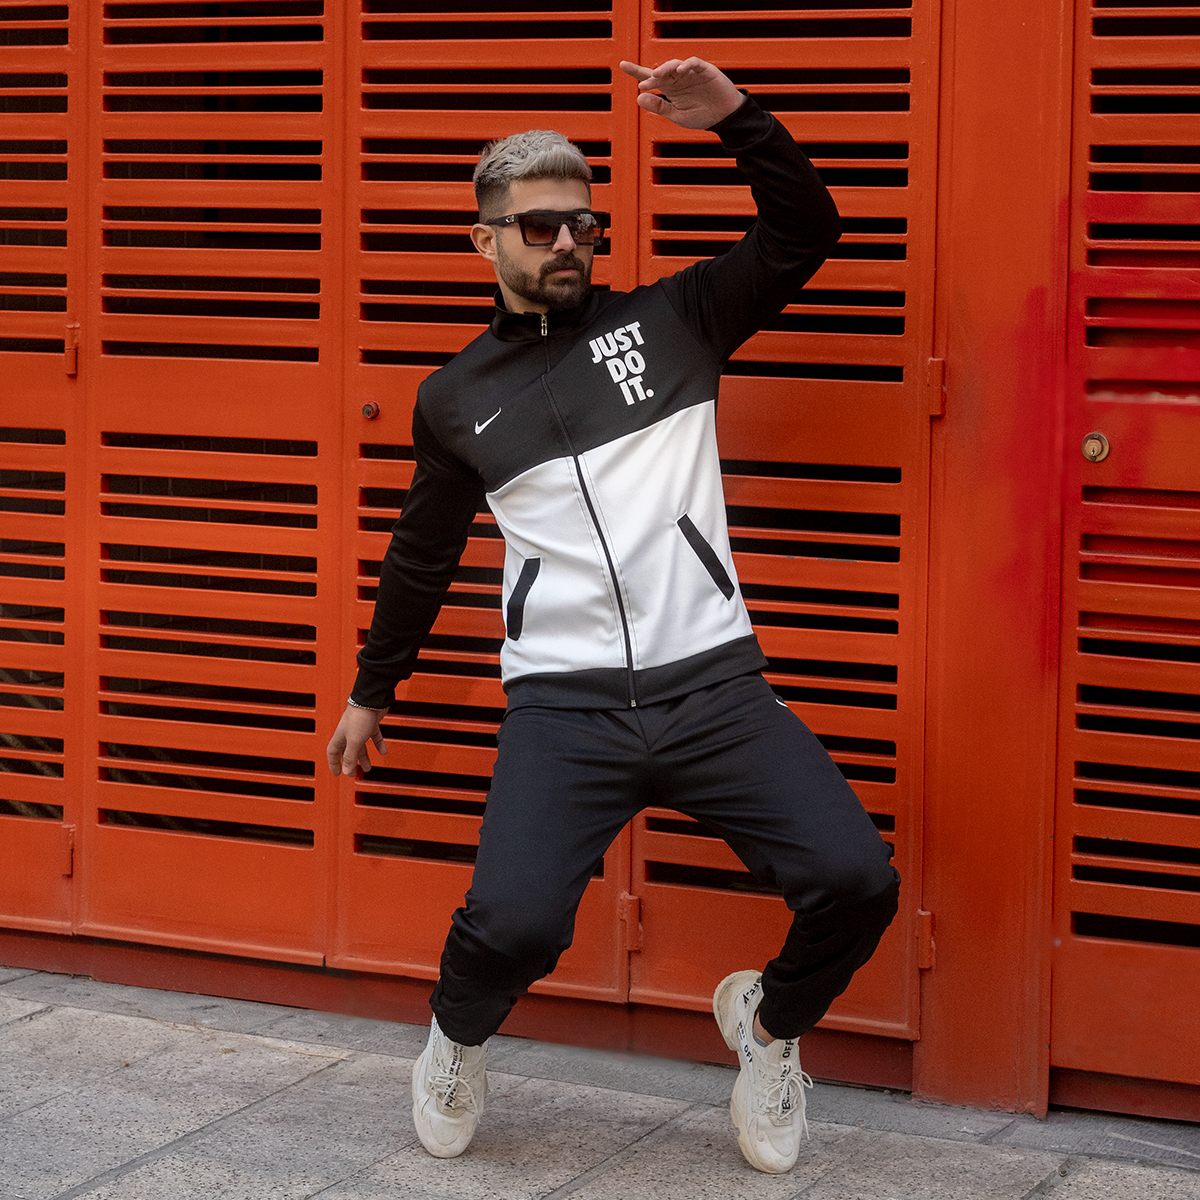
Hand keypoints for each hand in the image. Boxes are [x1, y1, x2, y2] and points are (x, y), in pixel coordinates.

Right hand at [326, 703, 387, 776]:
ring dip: (364, 757)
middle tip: (353, 773)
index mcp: (340, 736)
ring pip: (361, 746)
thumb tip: (347, 771)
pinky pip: (374, 737)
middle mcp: (348, 732)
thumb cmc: (359, 716)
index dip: (334, 763)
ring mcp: (360, 728)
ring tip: (368, 767)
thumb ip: (350, 756)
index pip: (333, 753)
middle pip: (347, 751)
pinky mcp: (371, 723)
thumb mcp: (354, 741)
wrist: (372, 699)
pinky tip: (382, 751)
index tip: (337, 773)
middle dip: (350, 763)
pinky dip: (378, 744)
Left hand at [619, 57, 744, 129]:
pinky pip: (693, 63)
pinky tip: (679, 70)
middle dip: (651, 75)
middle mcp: (678, 78)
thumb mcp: (677, 115)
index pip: (651, 78)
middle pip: (661, 71)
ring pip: (674, 64)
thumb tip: (639, 97)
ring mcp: (691, 73)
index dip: (637, 72)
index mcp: (671, 88)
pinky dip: (686, 64)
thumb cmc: (702, 115)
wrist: (724, 117)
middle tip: (644, 82)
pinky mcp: (705, 70)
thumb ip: (659, 107)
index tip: (622, 66)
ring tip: (657, 75)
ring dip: (665, 68)